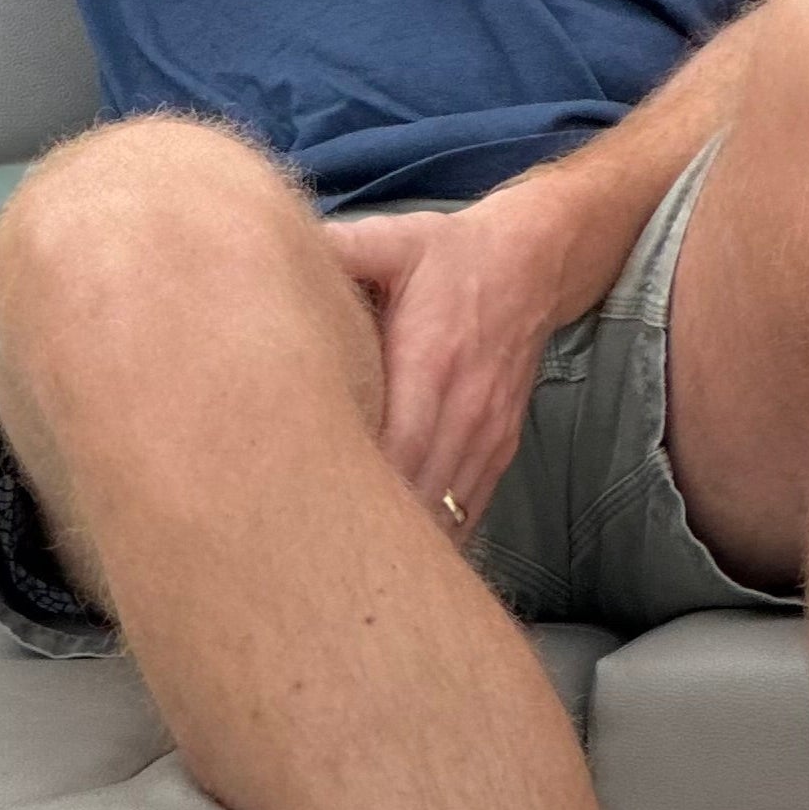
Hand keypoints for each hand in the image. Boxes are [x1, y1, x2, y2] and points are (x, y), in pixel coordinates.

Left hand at [325, 186, 579, 536]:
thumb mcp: (398, 239)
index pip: (399, 444)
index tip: (307, 511)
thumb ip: (342, 249)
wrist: (536, 261)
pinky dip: (435, 539)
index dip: (359, 486)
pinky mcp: (499, 446)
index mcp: (432, 357)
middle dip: (369, 527)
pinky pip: (469, 509)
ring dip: (402, 542)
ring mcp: (487, 431)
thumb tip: (273, 251)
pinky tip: (396, 558)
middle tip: (307, 560)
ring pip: (445, 509)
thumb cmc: (453, 254)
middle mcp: (465, 404)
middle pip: (418, 490)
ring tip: (343, 570)